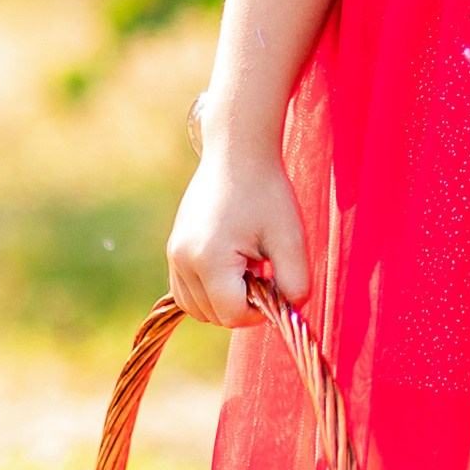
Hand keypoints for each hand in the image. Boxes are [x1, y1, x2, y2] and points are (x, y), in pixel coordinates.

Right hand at [166, 149, 313, 324]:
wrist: (238, 153)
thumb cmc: (267, 192)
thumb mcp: (291, 239)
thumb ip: (295, 283)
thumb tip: (287, 310)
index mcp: (209, 260)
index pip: (232, 316)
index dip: (261, 310)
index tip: (275, 282)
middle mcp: (183, 260)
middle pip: (213, 315)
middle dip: (242, 304)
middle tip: (264, 271)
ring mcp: (174, 255)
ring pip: (197, 308)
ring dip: (225, 300)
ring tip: (248, 266)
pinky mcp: (174, 249)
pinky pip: (187, 291)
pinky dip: (210, 290)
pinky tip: (233, 264)